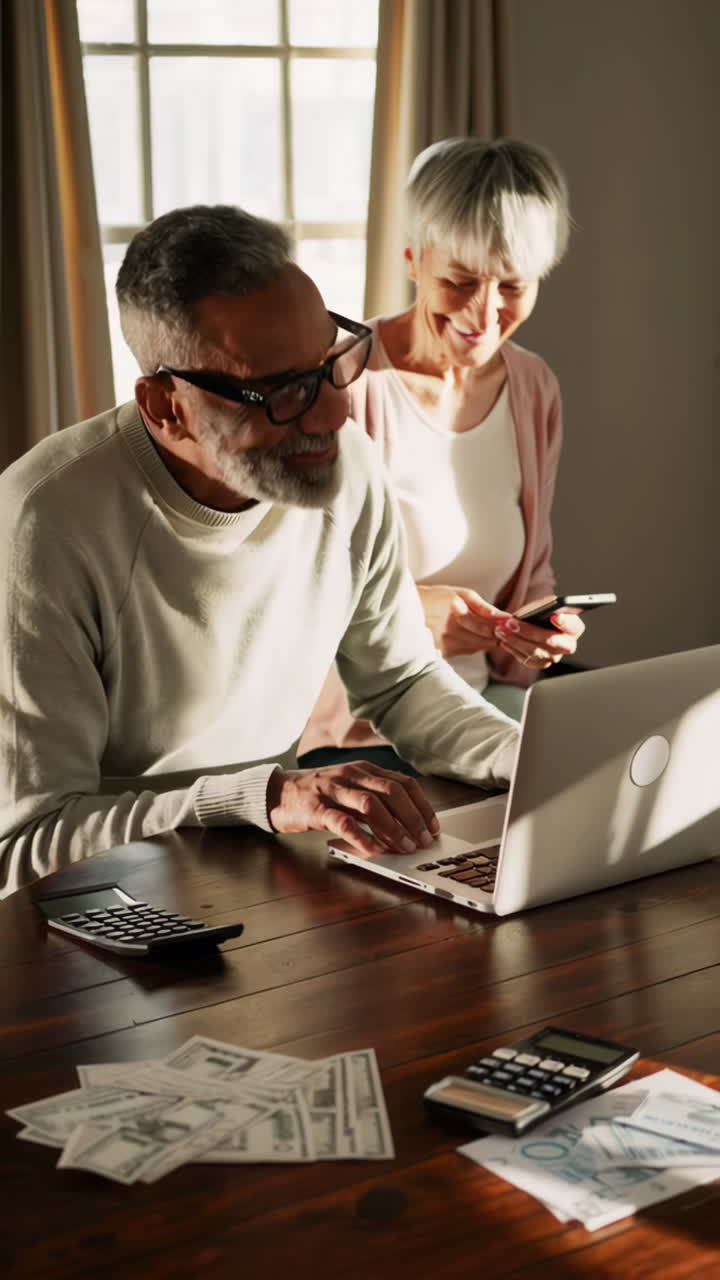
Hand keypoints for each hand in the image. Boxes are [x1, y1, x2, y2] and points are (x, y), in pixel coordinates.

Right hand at [266, 761, 438, 858]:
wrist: (278, 793)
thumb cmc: (319, 794)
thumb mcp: (351, 789)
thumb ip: (375, 801)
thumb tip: (406, 826)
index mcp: (364, 770)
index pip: (403, 783)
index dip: (422, 806)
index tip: (432, 827)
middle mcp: (352, 775)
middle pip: (392, 792)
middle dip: (412, 818)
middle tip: (422, 841)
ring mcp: (333, 790)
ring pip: (371, 804)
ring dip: (392, 828)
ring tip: (403, 847)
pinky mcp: (316, 808)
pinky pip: (343, 822)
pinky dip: (361, 838)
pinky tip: (373, 851)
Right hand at [417, 584, 510, 657]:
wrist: (407, 608)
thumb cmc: (437, 597)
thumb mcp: (461, 594)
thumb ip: (484, 607)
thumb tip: (505, 617)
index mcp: (456, 610)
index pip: (487, 628)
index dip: (501, 629)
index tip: (510, 627)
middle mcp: (450, 629)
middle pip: (484, 641)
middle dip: (496, 636)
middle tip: (503, 631)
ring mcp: (444, 642)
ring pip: (477, 647)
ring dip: (485, 641)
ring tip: (486, 631)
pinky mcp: (440, 651)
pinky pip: (466, 651)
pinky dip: (473, 645)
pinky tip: (469, 635)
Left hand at [493, 607, 585, 670]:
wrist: (532, 625)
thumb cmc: (540, 613)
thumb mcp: (542, 605)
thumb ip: (543, 607)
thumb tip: (536, 611)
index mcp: (574, 628)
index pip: (573, 627)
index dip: (565, 623)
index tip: (554, 616)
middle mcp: (567, 645)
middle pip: (551, 641)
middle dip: (529, 631)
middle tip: (511, 623)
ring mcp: (555, 656)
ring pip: (536, 652)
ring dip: (515, 640)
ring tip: (501, 630)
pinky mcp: (541, 663)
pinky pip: (527, 660)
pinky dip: (514, 649)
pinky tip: (504, 640)